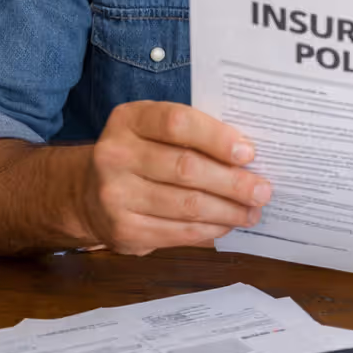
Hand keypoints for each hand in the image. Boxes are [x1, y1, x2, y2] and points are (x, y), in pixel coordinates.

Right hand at [76, 101, 272, 255]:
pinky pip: (177, 232)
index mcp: (130, 120)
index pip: (178, 123)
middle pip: (186, 169)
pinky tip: (227, 224)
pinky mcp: (123, 230)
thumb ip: (196, 134)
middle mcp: (115, 155)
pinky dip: (210, 229)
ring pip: (186, 204)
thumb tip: (249, 156)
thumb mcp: (158, 131)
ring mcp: (115, 195)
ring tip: (252, 211)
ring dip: (228, 210)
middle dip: (233, 182)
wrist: (90, 192)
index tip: (249, 153)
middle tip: (263, 190)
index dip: (217, 138)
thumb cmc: (143, 154)